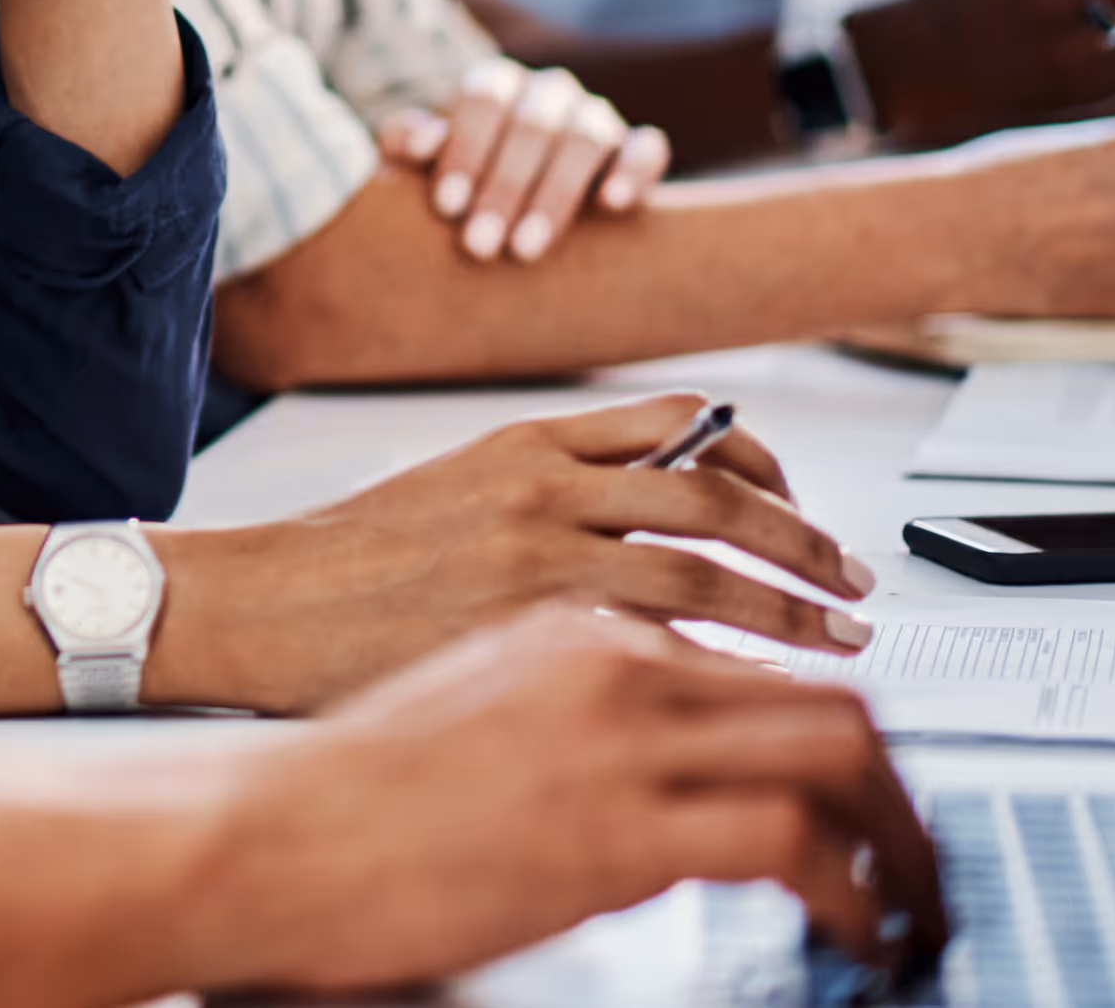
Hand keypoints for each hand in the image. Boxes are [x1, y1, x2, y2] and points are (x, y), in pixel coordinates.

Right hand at [152, 395, 874, 714]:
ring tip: (837, 643)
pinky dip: (719, 664)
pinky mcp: (526, 631)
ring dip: (790, 609)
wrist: (262, 604)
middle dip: (803, 541)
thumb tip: (649, 522)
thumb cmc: (344, 564)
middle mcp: (542, 485)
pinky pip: (656, 642)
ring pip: (707, 569)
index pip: (681, 422)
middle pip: (716, 493)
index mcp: (526, 440)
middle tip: (853, 581)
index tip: (797, 505)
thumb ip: (546, 494)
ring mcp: (538, 558)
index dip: (762, 463)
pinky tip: (751, 693)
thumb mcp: (452, 489)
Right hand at [180, 608, 945, 996]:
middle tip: (914, 816)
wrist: (266, 829)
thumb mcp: (465, 692)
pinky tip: (864, 926)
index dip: (822, 670)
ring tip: (916, 882)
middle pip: (812, 669)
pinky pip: (794, 840)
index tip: (858, 726)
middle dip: (890, 747)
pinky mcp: (618, 827)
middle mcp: (606, 649)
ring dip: (898, 817)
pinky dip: (857, 888)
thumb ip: (559, 695)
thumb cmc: (341, 781)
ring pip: (830, 741)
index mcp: (565, 612)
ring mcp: (617, 734)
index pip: (744, 610)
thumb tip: (635, 748)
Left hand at [380, 59, 674, 262]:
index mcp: (496, 83)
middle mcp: (548, 91)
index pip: (483, 98)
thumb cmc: (454, 186)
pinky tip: (612, 205)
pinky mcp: (636, 148)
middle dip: (503, 188)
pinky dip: (634, 170)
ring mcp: (596, 116)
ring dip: (555, 193)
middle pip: (532, 124)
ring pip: (586, 135)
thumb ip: (406, 143)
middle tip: (478, 246)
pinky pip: (647, 148)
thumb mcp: (417, 166)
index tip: (446, 207)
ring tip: (525, 250)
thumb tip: (424, 140)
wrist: (510, 213)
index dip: (464, 150)